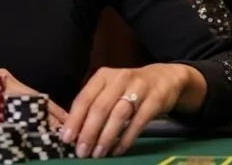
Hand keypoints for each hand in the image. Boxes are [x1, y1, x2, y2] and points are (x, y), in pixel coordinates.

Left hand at [61, 64, 204, 157]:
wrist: (164, 78)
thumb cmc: (130, 87)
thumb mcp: (110, 89)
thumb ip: (94, 104)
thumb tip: (75, 130)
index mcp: (103, 76)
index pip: (85, 97)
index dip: (75, 119)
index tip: (67, 138)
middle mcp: (119, 78)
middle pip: (100, 107)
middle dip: (88, 132)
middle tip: (81, 151)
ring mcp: (138, 88)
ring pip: (118, 115)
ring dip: (106, 137)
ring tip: (98, 154)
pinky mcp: (155, 100)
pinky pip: (138, 121)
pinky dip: (127, 138)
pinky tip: (118, 150)